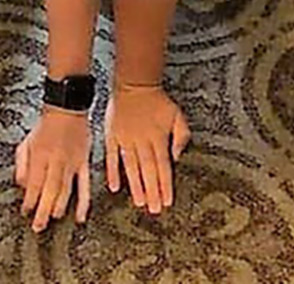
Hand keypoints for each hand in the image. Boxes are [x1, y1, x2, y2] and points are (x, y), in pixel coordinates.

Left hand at [14, 108, 91, 231]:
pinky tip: (80, 216)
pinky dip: (83, 202)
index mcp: (40, 155)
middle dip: (42, 211)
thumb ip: (22, 163)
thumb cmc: (45, 125)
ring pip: (65, 191)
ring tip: (52, 219)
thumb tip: (21, 184)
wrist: (67, 108)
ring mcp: (71, 163)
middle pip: (49, 191)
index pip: (34, 184)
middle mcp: (55, 161)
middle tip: (38, 227)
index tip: (25, 212)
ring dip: (58, 207)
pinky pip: (85, 185)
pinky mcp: (84, 163)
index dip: (29, 200)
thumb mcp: (27, 141)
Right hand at [105, 86, 190, 212]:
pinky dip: (112, 172)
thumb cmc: (157, 100)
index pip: (163, 166)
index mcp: (158, 137)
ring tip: (139, 202)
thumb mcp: (177, 114)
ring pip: (131, 167)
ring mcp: (126, 139)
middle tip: (153, 210)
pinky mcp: (113, 135)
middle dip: (152, 191)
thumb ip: (181, 135)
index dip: (165, 185)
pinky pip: (112, 157)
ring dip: (135, 185)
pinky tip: (115, 187)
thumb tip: (177, 157)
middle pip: (148, 170)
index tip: (167, 202)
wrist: (135, 83)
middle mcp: (142, 140)